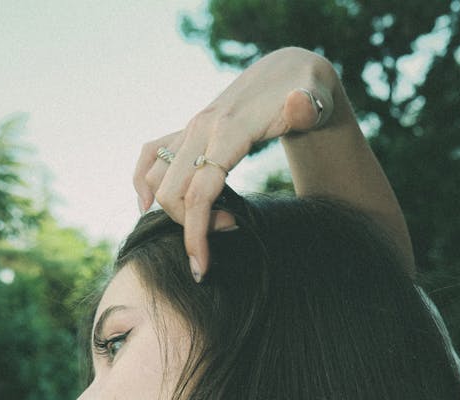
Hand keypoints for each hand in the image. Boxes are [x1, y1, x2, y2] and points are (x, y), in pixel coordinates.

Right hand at [133, 48, 336, 279]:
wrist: (288, 72)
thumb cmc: (306, 92)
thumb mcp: (317, 97)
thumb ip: (309, 105)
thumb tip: (298, 105)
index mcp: (228, 128)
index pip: (200, 190)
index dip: (197, 232)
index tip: (203, 268)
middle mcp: (200, 127)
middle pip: (172, 192)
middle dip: (192, 226)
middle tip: (231, 228)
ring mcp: (190, 128)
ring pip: (156, 179)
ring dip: (176, 211)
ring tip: (216, 219)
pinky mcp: (187, 131)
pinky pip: (150, 156)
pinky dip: (142, 182)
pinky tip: (147, 207)